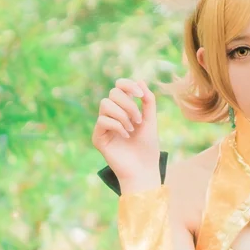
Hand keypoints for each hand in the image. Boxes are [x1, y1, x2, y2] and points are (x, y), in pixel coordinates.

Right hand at [92, 77, 160, 192]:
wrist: (144, 169)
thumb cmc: (148, 147)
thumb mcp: (151, 120)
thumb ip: (148, 100)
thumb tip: (140, 80)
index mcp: (124, 109)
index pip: (118, 87)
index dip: (127, 85)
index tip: (139, 94)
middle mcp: (112, 115)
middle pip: (112, 94)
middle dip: (129, 105)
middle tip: (138, 120)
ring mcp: (103, 126)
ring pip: (105, 104)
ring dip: (122, 115)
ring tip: (132, 129)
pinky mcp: (98, 138)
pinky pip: (102, 121)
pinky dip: (117, 125)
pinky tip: (125, 136)